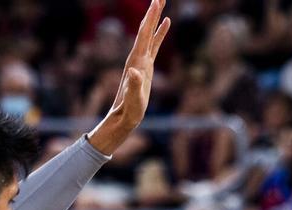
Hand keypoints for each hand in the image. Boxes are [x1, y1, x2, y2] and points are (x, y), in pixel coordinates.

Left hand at [88, 0, 170, 154]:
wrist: (124, 117)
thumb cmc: (130, 110)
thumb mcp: (134, 100)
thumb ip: (134, 86)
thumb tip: (134, 71)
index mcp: (136, 61)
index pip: (144, 35)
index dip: (150, 19)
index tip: (155, 2)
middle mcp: (138, 57)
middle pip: (146, 29)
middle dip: (153, 12)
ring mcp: (142, 60)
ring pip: (150, 34)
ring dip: (156, 18)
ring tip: (162, 2)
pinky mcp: (147, 66)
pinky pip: (155, 44)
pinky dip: (160, 33)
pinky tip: (166, 24)